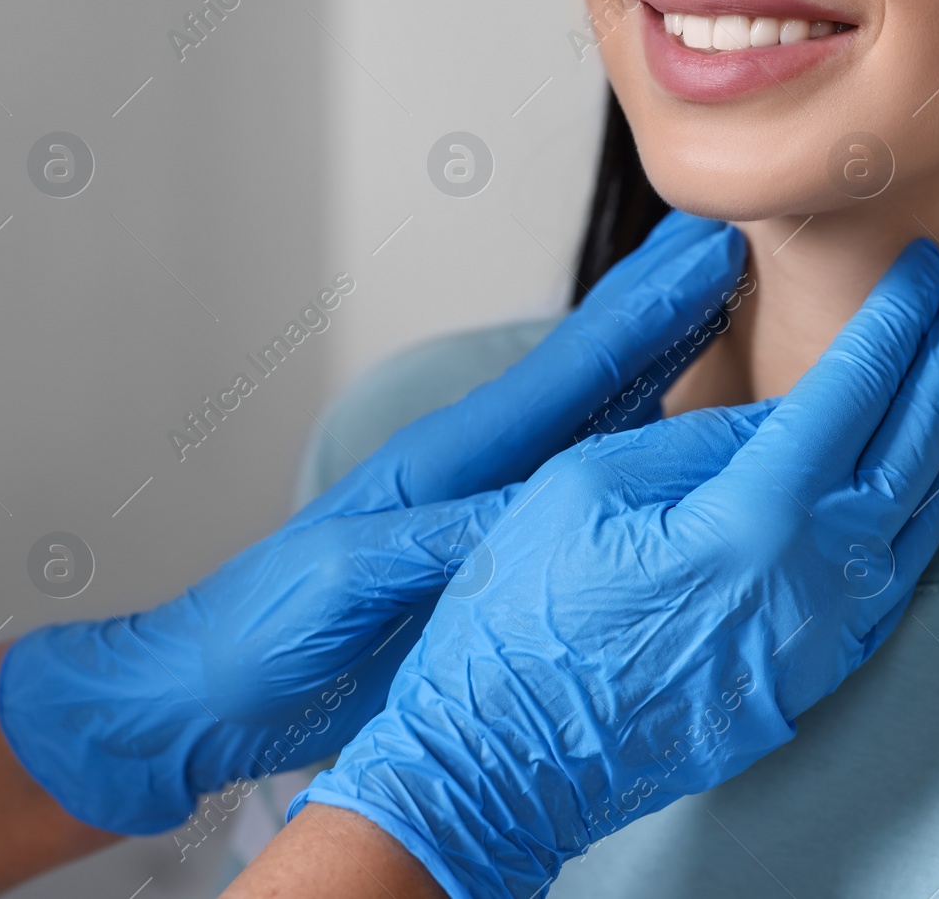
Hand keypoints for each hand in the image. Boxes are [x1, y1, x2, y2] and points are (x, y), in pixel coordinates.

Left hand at [0, 210, 748, 834]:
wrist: (212, 689)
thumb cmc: (263, 636)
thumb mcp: (344, 584)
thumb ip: (437, 540)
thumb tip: (538, 506)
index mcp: (443, 464)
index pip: (565, 372)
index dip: (640, 314)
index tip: (706, 254)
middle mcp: (474, 469)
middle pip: (589, 371)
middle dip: (660, 308)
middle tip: (726, 249)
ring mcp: (485, 503)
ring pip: (593, 416)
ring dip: (658, 360)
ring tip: (716, 311)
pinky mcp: (490, 547)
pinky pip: (582, 478)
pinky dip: (635, 438)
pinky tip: (671, 427)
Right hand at [291, 240, 938, 897]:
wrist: (504, 764)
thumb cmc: (521, 622)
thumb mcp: (587, 488)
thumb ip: (698, 442)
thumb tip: (777, 418)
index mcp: (751, 522)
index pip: (852, 395)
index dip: (895, 322)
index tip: (927, 268)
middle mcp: (811, 584)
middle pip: (910, 446)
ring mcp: (821, 641)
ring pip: (919, 516)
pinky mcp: (810, 677)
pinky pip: (895, 581)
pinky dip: (925, 513)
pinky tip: (933, 475)